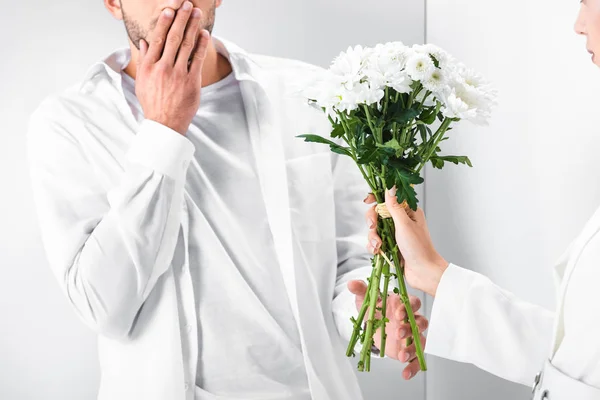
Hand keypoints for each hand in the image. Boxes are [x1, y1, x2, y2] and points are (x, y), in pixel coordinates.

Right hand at [135, 1, 209, 134]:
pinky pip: (198, 59)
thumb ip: (144, 60)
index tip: (170, 10)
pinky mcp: (191, 81)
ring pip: (186, 45)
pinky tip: (204, 34)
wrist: (165, 123)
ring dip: (193, 27)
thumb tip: (144, 42)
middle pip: (173, 37)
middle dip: (181, 19)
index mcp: (149, 66)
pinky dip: (202, 45)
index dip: (164, 22)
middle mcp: (163, 68)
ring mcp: (178, 74)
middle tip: (186, 5)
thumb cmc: (153, 102)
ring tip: (197, 14)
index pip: (157, 38)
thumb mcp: (142, 81)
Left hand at [348, 281, 428, 379]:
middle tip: (398, 332)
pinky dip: (413, 367)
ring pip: (420, 341)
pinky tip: (405, 374)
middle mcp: (410, 319)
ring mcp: (411, 335)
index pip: (412, 303)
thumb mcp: (365, 299)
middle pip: (420, 322)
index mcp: (402, 305)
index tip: (398, 313)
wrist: (373, 324)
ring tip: (402, 356)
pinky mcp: (408, 349)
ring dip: (413, 348)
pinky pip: (416, 359)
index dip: (408, 307)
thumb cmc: (374, 309)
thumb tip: (352, 283)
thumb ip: (361, 290)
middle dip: (411, 327)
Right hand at [364, 189, 448, 296]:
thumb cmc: (419, 248)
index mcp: (408, 211)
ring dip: (373, 237)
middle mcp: (401, 220)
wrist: (423, 272)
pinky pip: (375, 241)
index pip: (389, 198)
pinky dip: (373, 246)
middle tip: (373, 227)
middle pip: (378, 213)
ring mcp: (394, 233)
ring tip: (379, 246)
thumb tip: (390, 187)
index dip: (376, 198)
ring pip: (375, 228)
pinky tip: (378, 252)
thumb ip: (394, 206)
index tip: (367, 201)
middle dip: (373, 221)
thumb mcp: (404, 224)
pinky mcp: (389, 245)